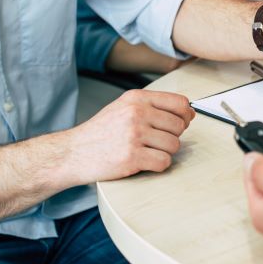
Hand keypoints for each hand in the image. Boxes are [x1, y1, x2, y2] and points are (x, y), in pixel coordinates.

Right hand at [56, 90, 193, 184]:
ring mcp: (134, 135)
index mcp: (136, 98)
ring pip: (174, 145)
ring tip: (146, 151)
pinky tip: (143, 162)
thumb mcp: (124, 108)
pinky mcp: (132, 157)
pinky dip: (158, 165)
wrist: (73, 152)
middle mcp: (136, 113)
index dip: (185, 115)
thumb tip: (188, 112)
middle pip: (179, 126)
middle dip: (172, 136)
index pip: (180, 103)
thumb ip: (153, 106)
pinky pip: (164, 162)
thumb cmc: (101, 132)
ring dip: (164, 152)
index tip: (181, 123)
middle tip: (154, 141)